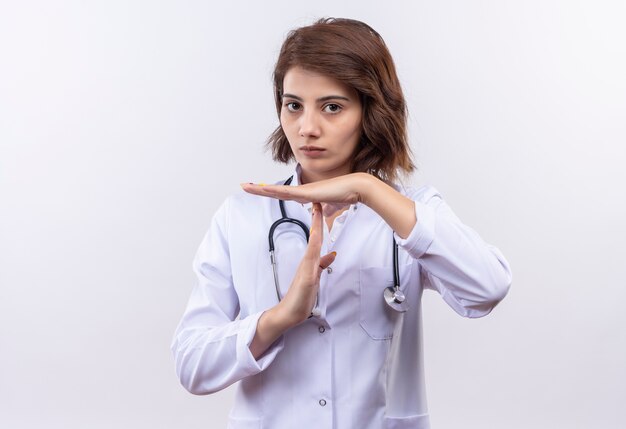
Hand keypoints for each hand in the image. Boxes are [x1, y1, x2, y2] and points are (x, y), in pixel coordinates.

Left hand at [241, 173, 371, 216]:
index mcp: (305, 195)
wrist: (353, 188)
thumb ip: (325, 210)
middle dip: (259, 189)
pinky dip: (274, 190)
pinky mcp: (306, 192)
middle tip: (244, 186)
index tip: (259, 190)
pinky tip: (263, 189)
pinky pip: (286, 192)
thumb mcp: (332, 207)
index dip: (270, 192)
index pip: (283, 194)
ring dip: (260, 189)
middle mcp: (301, 191)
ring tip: (246, 186)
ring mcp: (303, 191)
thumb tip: (323, 213)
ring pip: (276, 190)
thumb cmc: (344, 195)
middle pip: (275, 190)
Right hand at [249, 202, 336, 358]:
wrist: (288, 314)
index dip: (319, 222)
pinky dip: (314, 246)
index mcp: (309, 261)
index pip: (316, 237)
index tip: (320, 206)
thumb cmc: (300, 298)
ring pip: (312, 243)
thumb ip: (322, 266)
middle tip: (317, 199)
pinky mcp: (305, 277)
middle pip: (314, 235)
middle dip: (316, 218)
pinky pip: (311, 258)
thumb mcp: (315, 278)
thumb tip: (331, 254)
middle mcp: (307, 261)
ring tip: (317, 210)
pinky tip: (316, 238)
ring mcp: (305, 268)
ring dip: (315, 227)